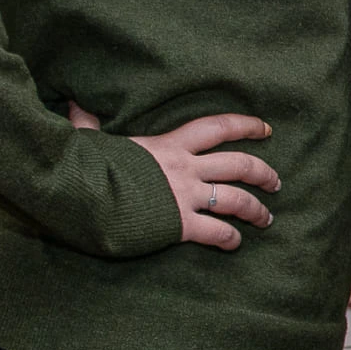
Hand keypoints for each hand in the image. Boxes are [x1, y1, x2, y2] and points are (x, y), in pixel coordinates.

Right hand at [68, 100, 278, 251]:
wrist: (78, 192)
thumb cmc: (82, 165)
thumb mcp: (89, 139)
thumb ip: (88, 124)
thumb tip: (73, 105)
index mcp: (169, 145)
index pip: (217, 127)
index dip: (246, 125)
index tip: (266, 128)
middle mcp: (185, 168)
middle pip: (239, 164)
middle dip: (264, 173)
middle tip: (277, 182)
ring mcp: (185, 196)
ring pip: (237, 199)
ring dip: (257, 209)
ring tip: (268, 219)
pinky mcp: (180, 224)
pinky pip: (217, 232)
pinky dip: (231, 239)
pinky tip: (235, 244)